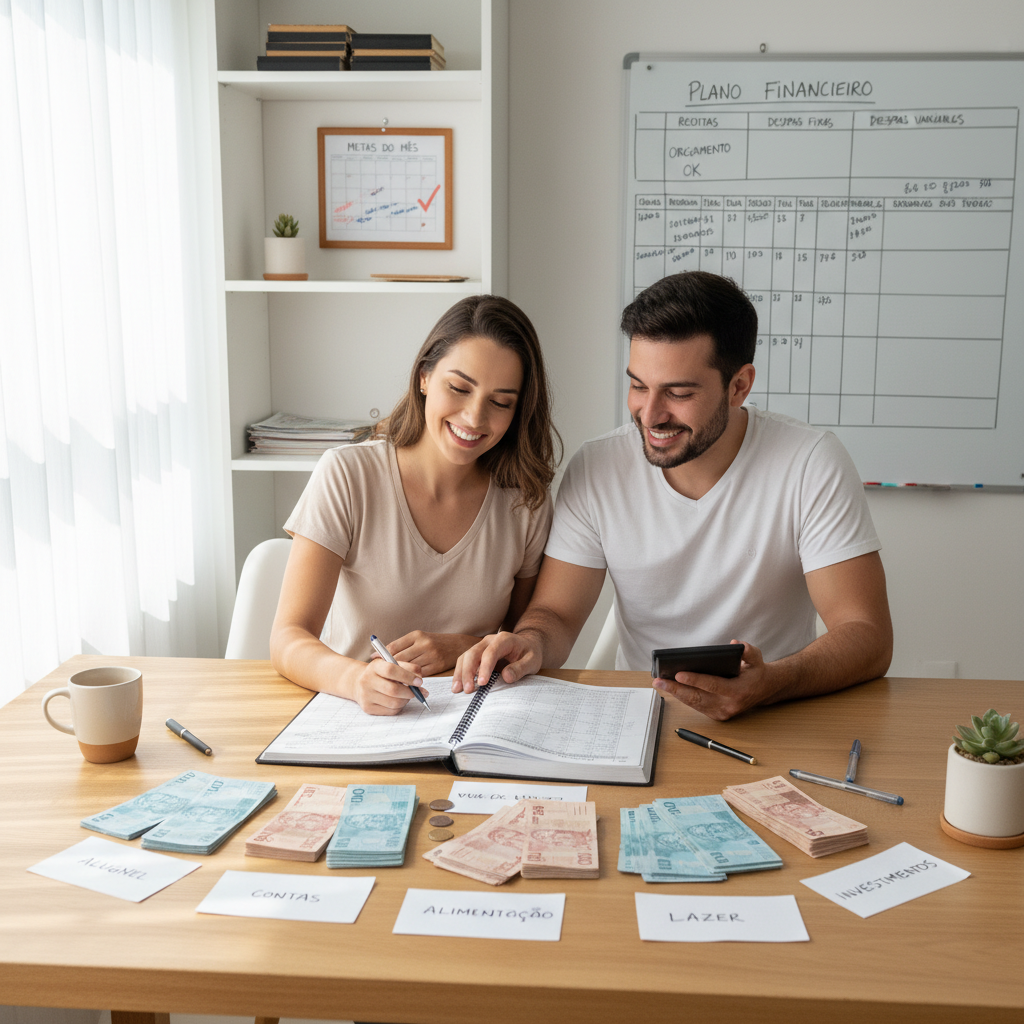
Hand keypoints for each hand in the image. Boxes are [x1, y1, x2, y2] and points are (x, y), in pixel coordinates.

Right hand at [347, 658, 428, 715]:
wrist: (358, 682)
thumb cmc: (381, 673)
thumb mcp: (392, 664)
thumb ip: (408, 668)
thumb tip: (420, 680)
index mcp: (374, 666)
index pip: (391, 670)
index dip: (408, 676)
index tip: (420, 681)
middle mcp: (367, 680)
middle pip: (393, 690)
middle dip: (410, 692)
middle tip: (418, 691)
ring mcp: (366, 696)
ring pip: (394, 703)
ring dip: (406, 700)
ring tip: (408, 695)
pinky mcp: (368, 708)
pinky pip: (390, 711)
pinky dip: (400, 707)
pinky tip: (399, 700)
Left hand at [383, 631, 479, 676]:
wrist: (458, 645)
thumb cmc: (435, 642)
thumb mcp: (420, 638)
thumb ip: (403, 645)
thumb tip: (381, 654)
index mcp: (417, 635)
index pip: (394, 646)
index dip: (382, 654)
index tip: (372, 660)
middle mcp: (423, 644)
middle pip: (399, 659)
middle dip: (388, 667)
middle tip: (378, 673)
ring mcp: (431, 656)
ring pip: (408, 668)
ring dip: (399, 675)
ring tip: (389, 679)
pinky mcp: (437, 666)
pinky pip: (419, 675)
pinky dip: (411, 679)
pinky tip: (405, 681)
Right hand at [451, 630, 542, 692]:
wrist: (527, 646)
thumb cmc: (530, 654)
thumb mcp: (532, 661)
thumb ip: (521, 668)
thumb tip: (506, 677)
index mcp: (504, 639)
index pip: (491, 652)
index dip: (485, 668)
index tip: (482, 683)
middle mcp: (489, 640)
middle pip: (473, 653)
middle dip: (468, 672)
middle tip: (468, 690)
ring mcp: (481, 646)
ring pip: (466, 657)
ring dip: (460, 673)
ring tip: (457, 690)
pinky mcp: (477, 654)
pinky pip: (465, 661)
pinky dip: (460, 673)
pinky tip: (458, 686)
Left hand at [652, 641, 776, 720]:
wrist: (764, 690)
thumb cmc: (756, 672)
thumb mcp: (756, 658)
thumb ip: (748, 651)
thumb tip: (734, 644)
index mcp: (738, 691)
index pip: (713, 685)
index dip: (695, 680)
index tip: (678, 674)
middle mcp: (729, 705)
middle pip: (697, 697)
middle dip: (675, 689)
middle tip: (658, 681)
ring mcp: (722, 713)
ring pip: (694, 703)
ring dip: (675, 694)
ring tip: (659, 683)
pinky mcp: (717, 715)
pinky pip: (696, 706)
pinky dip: (682, 697)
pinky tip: (670, 689)